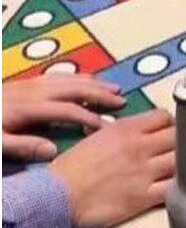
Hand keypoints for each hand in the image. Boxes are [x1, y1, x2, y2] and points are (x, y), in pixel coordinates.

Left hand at [2, 75, 124, 161]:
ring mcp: (28, 84)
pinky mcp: (23, 83)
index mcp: (26, 108)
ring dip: (93, 83)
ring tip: (113, 88)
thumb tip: (53, 151)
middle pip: (73, 88)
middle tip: (121, 101)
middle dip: (99, 94)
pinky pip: (58, 76)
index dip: (88, 118)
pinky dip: (77, 78)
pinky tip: (84, 82)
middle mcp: (32, 91)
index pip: (66, 110)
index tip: (107, 128)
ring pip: (68, 79)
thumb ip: (22, 147)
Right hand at [50, 109, 174, 227]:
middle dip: (185, 141)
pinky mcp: (142, 197)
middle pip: (180, 136)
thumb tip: (143, 128)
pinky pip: (174, 188)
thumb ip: (124, 130)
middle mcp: (139, 146)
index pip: (164, 117)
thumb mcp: (98, 135)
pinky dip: (183, 186)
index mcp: (126, 128)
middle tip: (185, 150)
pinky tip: (184, 187)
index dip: (172, 123)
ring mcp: (143, 172)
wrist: (54, 197)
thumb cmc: (72, 167)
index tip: (173, 132)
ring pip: (183, 160)